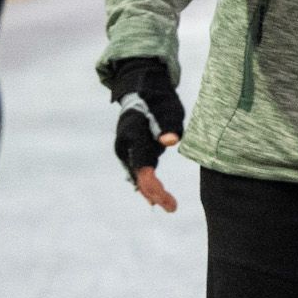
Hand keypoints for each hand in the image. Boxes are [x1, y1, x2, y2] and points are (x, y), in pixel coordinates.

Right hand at [109, 57, 185, 210]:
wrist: (142, 89)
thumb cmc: (159, 99)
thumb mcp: (169, 109)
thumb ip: (169, 125)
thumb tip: (170, 141)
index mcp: (133, 135)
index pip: (143, 169)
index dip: (155, 188)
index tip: (168, 202)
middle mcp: (125, 145)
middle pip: (139, 175)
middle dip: (154, 193)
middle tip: (172, 207)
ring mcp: (125, 148)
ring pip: (137, 173)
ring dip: (150, 189)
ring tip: (167, 204)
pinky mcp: (130, 149)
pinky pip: (137, 169)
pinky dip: (146, 181)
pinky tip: (154, 195)